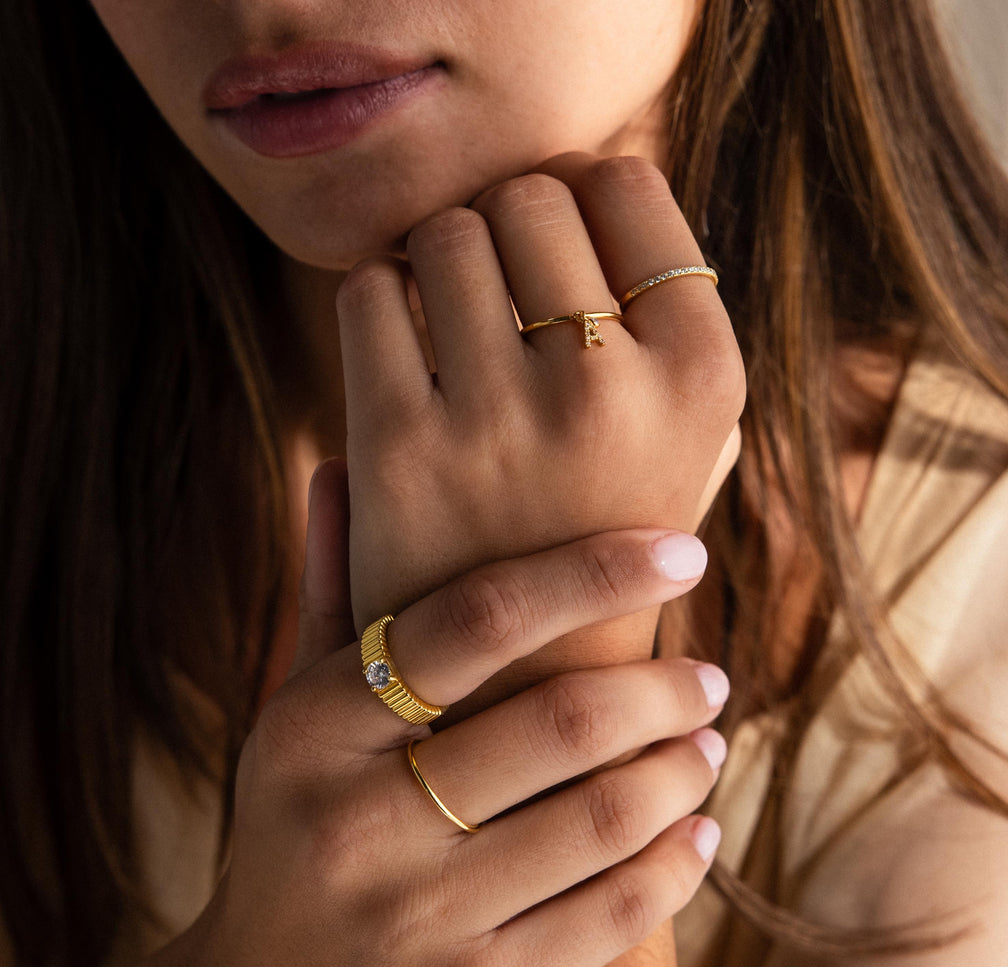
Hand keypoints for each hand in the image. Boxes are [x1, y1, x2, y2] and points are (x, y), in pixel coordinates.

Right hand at [142, 471, 725, 966]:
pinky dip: (680, 859)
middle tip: (707, 675)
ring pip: (606, 816)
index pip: (473, 618)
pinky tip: (697, 829)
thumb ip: (330, 595)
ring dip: (684, 767)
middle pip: (562, 720)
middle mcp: (358, 823)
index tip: (683, 550)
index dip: (591, 572)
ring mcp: (419, 921)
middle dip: (663, 688)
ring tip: (706, 743)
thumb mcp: (299, 719)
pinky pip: (618, 912)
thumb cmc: (302, 830)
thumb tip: (332, 464)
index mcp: (315, 730)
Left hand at [337, 153, 743, 632]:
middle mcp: (612, 391)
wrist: (526, 672)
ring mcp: (502, 421)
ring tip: (449, 306)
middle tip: (498, 274)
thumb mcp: (693, 442)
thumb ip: (675, 325)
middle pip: (530, 197)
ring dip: (439, 254)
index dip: (580, 192)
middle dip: (506, 221)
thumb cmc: (610, 535)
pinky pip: (370, 290)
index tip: (558, 232)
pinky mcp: (399, 449)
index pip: (626, 183)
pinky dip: (378, 295)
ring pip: (446, 232)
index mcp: (706, 376)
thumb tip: (602, 188)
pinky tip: (399, 340)